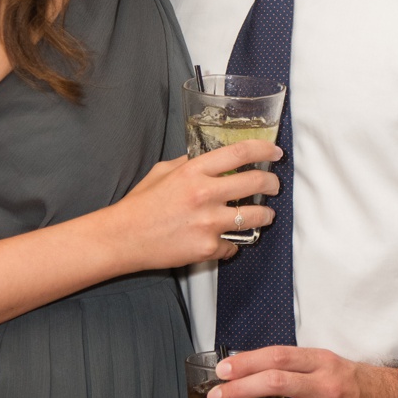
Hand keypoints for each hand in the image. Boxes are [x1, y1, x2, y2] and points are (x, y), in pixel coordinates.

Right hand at [110, 142, 281, 267]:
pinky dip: (231, 244)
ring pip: (256, 216)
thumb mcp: (163, 172)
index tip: (275, 152)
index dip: (264, 150)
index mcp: (193, 171)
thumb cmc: (141, 205)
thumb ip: (189, 163)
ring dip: (265, 215)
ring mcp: (208, 223)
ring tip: (263, 214)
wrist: (122, 238)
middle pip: (257, 182)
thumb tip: (211, 156)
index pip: (240, 152)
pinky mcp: (208, 247)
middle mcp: (204, 194)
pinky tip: (222, 239)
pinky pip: (234, 245)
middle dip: (273, 183)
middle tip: (274, 185)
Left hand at [204, 345, 397, 397]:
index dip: (248, 362)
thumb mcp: (335, 364)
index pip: (280, 357)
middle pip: (275, 385)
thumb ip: (298, 366)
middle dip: (238, 391)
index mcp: (326, 363)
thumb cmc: (363, 385)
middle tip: (214, 397)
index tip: (223, 368)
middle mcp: (325, 389)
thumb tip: (251, 367)